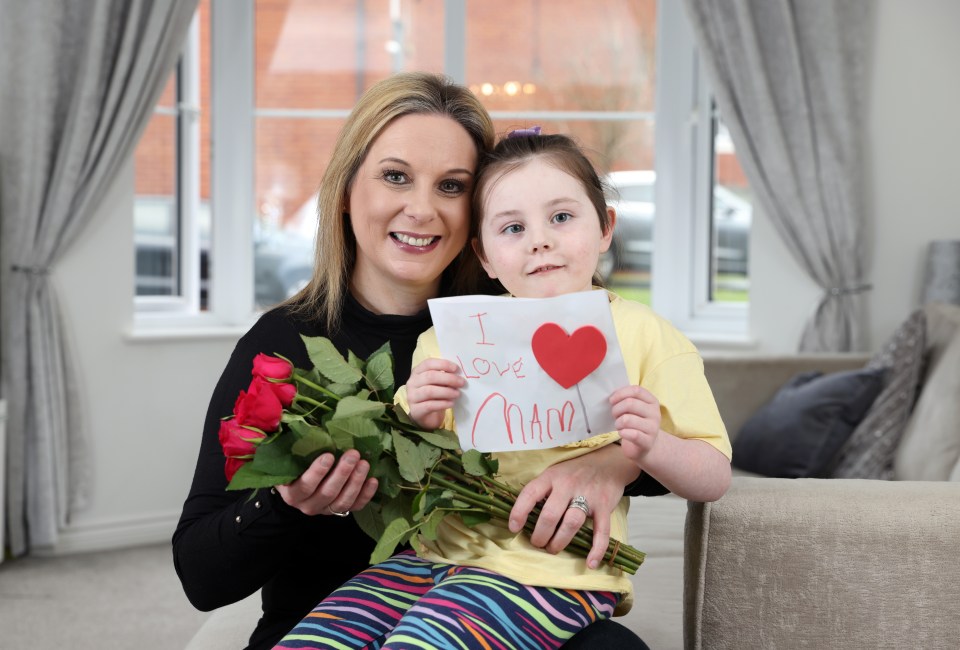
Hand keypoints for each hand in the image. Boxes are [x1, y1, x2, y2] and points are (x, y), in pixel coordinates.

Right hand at [276, 450, 377, 516]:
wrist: (301, 486)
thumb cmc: (297, 467)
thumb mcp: (291, 461)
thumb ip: (296, 450)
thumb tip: (305, 428)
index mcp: (293, 494)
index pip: (305, 486)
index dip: (317, 472)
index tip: (329, 455)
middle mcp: (308, 506)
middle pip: (327, 493)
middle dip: (342, 473)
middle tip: (353, 454)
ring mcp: (326, 510)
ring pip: (343, 501)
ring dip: (356, 482)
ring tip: (364, 463)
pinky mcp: (341, 511)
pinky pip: (355, 506)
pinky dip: (366, 494)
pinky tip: (373, 480)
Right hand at [404, 358, 463, 429]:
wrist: (426, 416)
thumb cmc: (434, 396)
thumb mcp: (438, 383)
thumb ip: (444, 376)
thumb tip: (459, 374)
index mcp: (417, 372)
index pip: (428, 363)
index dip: (443, 364)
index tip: (456, 369)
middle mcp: (412, 382)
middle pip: (430, 376)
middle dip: (448, 378)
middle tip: (461, 383)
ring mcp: (412, 397)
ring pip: (429, 391)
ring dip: (446, 392)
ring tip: (457, 394)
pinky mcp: (415, 410)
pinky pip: (430, 405)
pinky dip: (443, 404)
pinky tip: (451, 403)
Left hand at [508, 446, 633, 568]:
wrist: (608, 462)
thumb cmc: (574, 472)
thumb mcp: (554, 473)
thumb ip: (542, 491)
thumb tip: (523, 517)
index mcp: (551, 477)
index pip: (530, 494)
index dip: (519, 512)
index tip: (514, 528)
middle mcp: (567, 485)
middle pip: (550, 514)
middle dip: (540, 535)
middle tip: (537, 544)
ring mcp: (587, 495)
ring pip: (571, 523)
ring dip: (559, 542)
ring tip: (553, 549)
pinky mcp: (604, 506)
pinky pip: (601, 531)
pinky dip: (596, 549)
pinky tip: (590, 563)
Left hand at [610, 385, 661, 464]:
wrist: (645, 446)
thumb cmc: (636, 423)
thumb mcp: (634, 408)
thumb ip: (626, 398)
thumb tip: (612, 394)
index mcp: (652, 401)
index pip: (636, 390)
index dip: (620, 393)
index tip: (612, 400)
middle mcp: (655, 413)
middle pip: (630, 403)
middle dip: (616, 409)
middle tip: (615, 415)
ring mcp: (653, 428)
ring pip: (627, 419)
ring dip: (618, 423)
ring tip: (619, 426)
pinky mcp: (648, 442)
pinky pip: (632, 434)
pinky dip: (622, 433)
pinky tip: (622, 433)